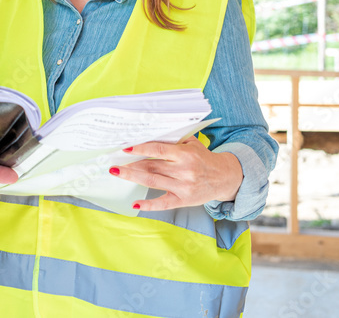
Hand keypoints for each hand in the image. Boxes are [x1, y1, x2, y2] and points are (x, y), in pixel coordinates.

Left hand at [109, 138, 243, 210]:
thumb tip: (149, 134)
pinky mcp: (183, 200)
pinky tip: (135, 204)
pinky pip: (163, 203)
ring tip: (117, 172)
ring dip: (133, 177)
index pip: (159, 150)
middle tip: (114, 161)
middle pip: (152, 166)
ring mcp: (183, 187)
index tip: (125, 147)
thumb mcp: (193, 145)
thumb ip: (174, 140)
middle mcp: (184, 171)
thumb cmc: (204, 158)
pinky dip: (149, 204)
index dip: (141, 149)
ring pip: (153, 181)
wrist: (225, 178)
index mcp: (185, 155)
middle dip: (131, 164)